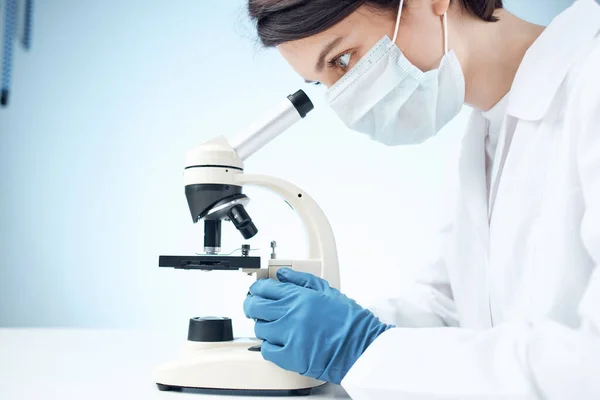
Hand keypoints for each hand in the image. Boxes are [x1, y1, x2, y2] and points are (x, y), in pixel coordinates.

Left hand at [243, 268, 392, 383]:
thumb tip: (282, 275)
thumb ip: (302, 280)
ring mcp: (288, 335)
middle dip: (251, 305)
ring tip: (274, 327)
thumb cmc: (349, 321)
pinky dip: (269, 346)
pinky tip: (278, 343)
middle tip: (255, 307)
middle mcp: (290, 314)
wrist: (361, 347)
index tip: (257, 291)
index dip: (257, 289)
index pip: (264, 288)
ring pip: (259, 328)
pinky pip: (266, 350)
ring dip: (263, 326)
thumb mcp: (327, 291)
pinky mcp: (289, 356)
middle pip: (254, 307)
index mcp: (299, 296)